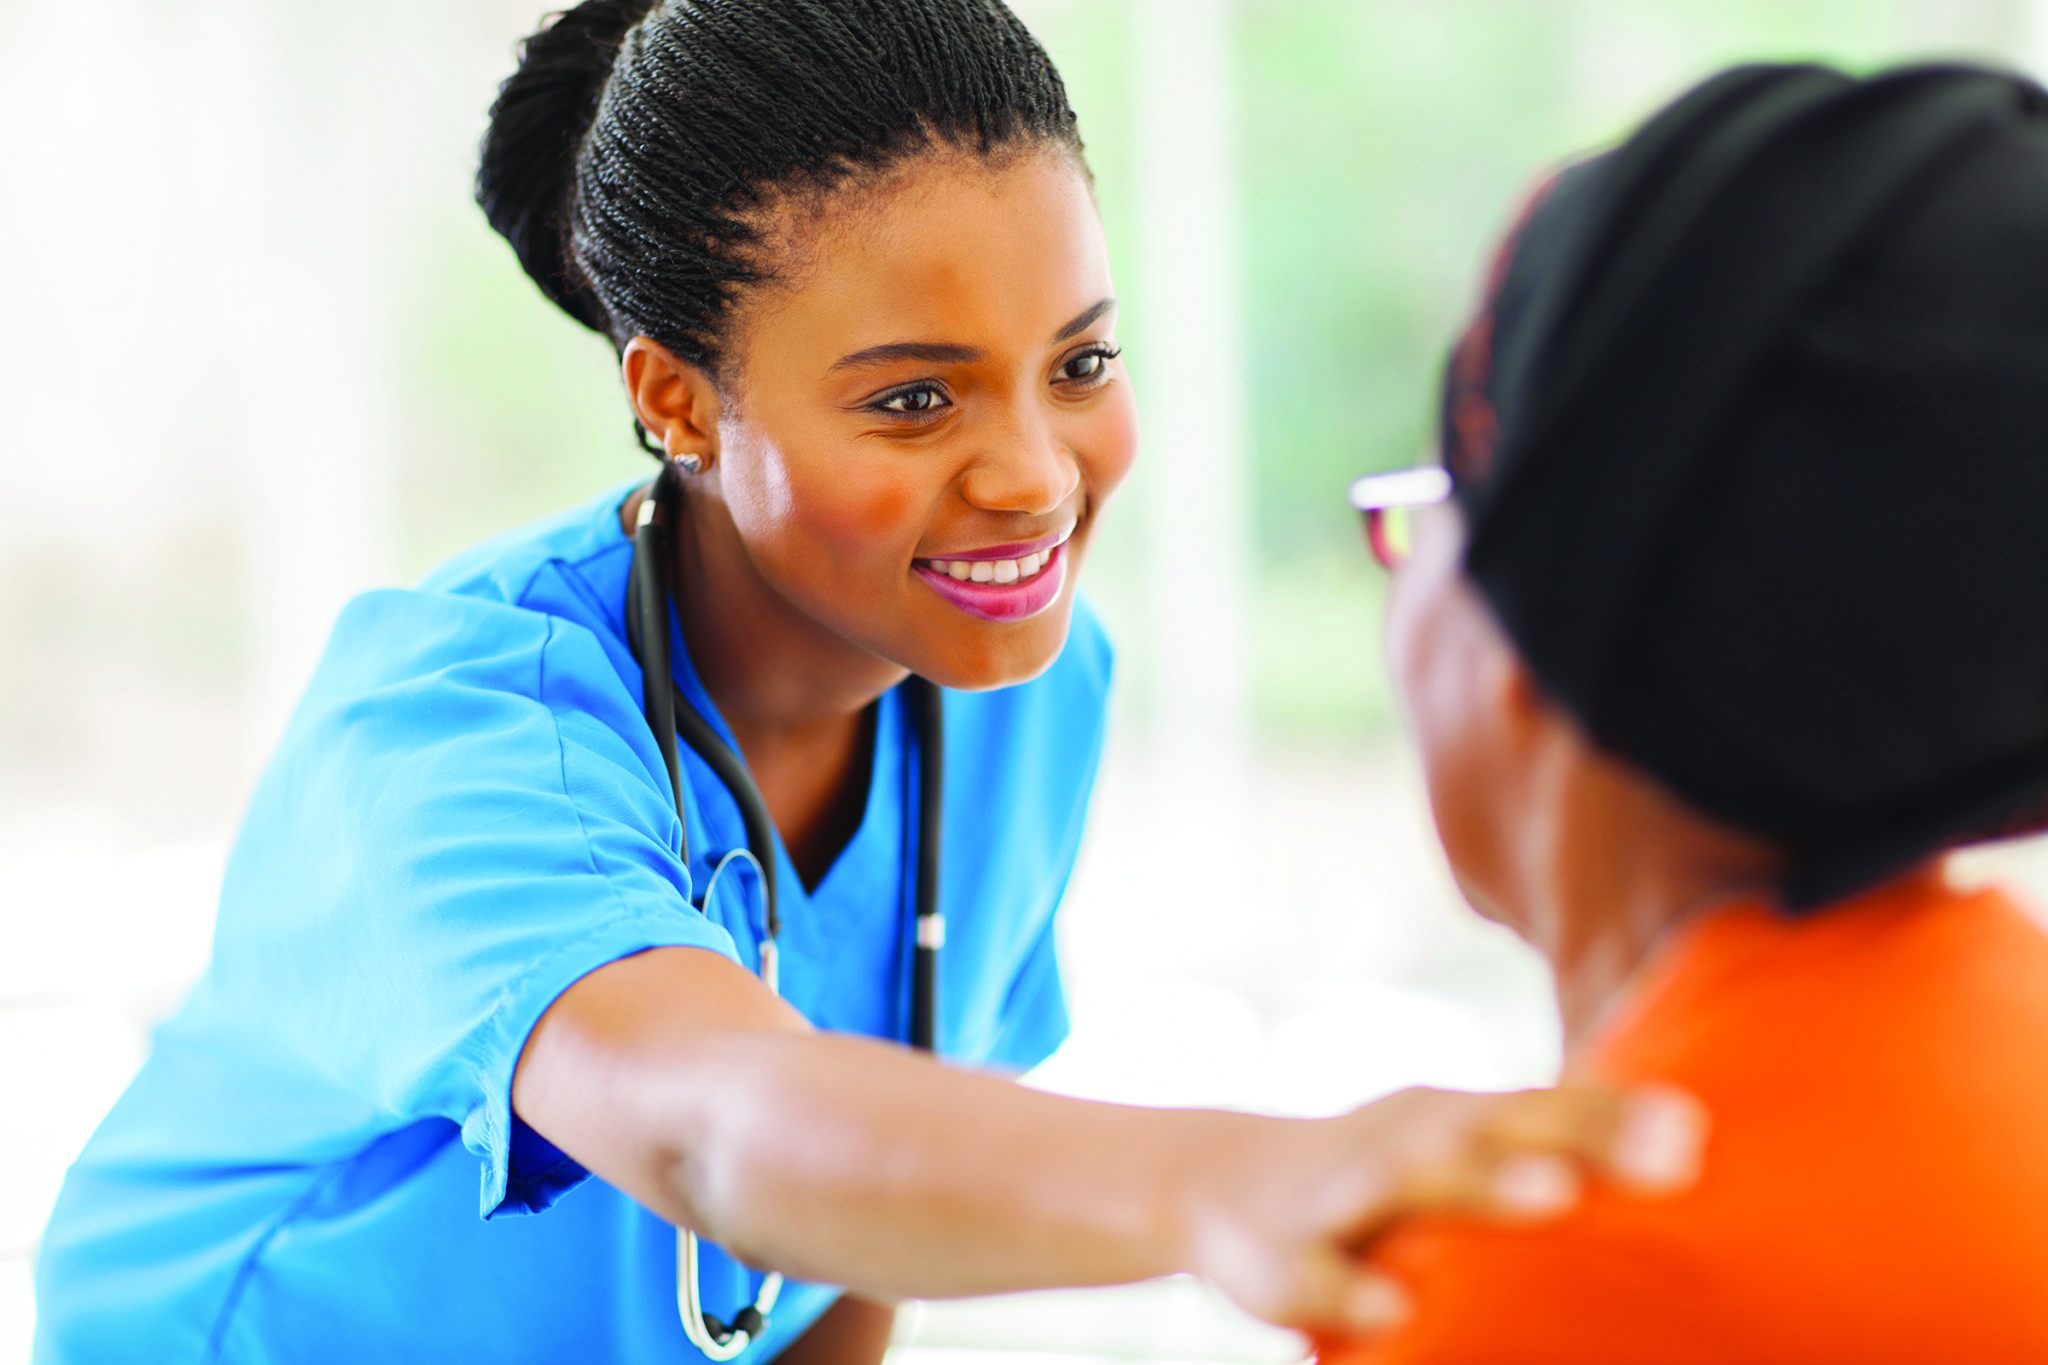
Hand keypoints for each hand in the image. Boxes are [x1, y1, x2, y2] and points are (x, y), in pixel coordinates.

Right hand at [1178, 1083, 1704, 1336]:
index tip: (1693, 1126)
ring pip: (1410, 1182)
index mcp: (1451, 1117)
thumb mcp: (1453, 1144)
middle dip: (1577, 1134)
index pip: (1544, 1105)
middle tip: (1669, 1151)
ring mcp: (1339, 1194)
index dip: (1616, 1113)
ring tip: (1554, 1195)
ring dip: (1480, 1184)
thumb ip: (1551, 1143)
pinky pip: (1317, 1274)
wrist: (1215, 1179)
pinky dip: (1351, 1288)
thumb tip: (1690, 1140)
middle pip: (1493, 1128)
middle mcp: (1402, 1142)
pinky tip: (1395, 1309)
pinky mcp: (1279, 1257)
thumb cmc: (1380, 1170)